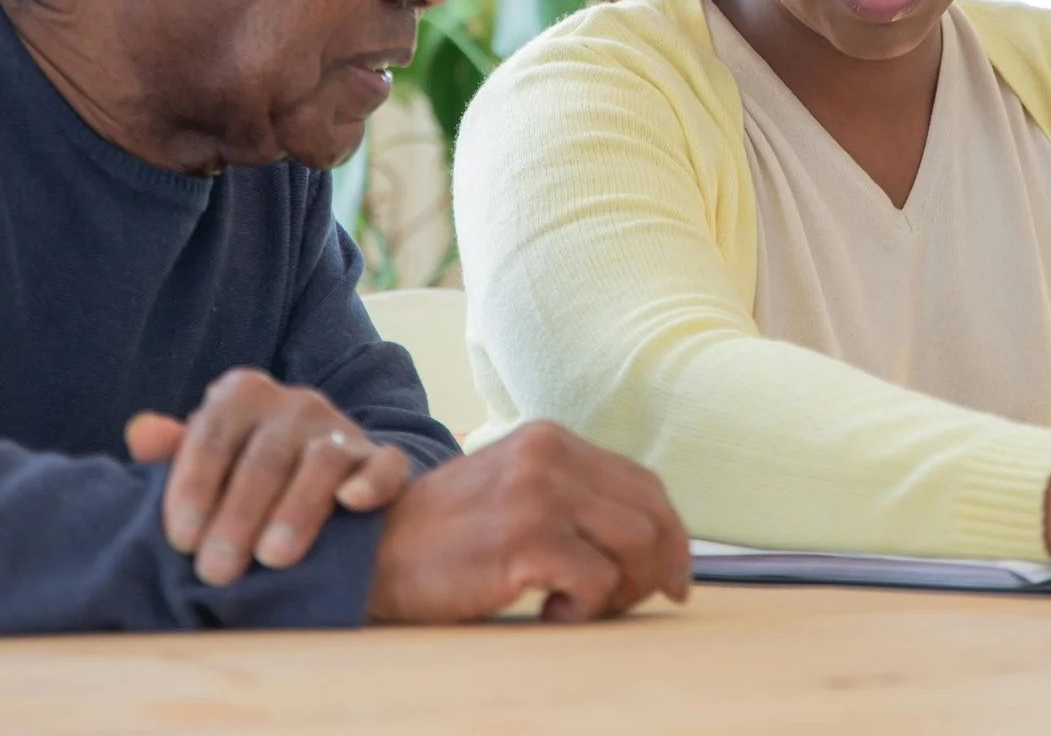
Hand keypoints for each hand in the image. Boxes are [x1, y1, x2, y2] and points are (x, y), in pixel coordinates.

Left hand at [126, 367, 410, 585]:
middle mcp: (295, 404)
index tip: (181, 541)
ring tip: (272, 558)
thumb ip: (172, 453)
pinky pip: (385, 465)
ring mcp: (342, 429)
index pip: (212, 435)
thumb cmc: (241, 477)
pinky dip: (371, 482)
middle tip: (216, 570)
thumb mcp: (203, 462)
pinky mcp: (383, 459)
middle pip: (264, 456)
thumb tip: (140, 433)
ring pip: (322, 462)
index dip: (193, 487)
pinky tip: (352, 504)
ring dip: (295, 510)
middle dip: (238, 516)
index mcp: (242, 395)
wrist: (317, 482)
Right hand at [364, 421, 690, 623]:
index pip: (644, 484)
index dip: (671, 535)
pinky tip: (550, 611)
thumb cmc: (448, 535)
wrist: (375, 551)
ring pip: (635, 546)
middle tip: (632, 602)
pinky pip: (597, 582)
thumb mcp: (514, 489)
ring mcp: (538, 495)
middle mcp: (550, 455)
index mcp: (551, 439)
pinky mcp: (526, 541)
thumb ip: (572, 496)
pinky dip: (586, 608)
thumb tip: (649, 540)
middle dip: (657, 568)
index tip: (675, 577)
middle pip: (651, 514)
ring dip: (621, 590)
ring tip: (580, 605)